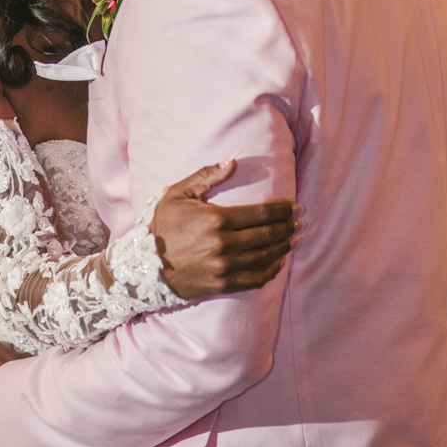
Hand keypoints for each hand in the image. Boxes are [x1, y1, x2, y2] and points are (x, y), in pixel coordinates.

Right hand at [150, 160, 299, 299]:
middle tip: (299, 220)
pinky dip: (272, 270)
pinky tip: (278, 261)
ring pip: (266, 257)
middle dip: (288, 226)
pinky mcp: (224, 284)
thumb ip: (206, 176)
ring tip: (293, 238)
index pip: (260, 214)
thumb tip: (232, 161)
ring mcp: (225, 268)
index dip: (281, 210)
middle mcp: (224, 245)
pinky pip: (257, 278)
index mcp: (216, 220)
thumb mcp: (178, 194)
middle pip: (268, 235)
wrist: (146, 266)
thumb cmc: (163, 226)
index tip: (294, 206)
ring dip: (283, 247)